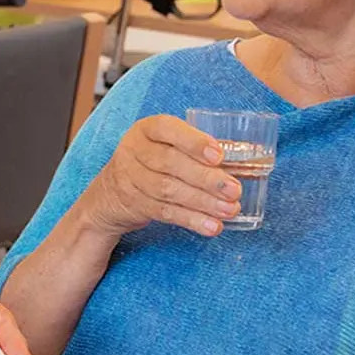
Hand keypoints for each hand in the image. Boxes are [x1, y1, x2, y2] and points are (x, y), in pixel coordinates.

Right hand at [81, 115, 241, 236]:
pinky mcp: (134, 203)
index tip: (219, 155)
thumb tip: (242, 157)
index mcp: (146, 129)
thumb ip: (195, 147)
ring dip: (203, 202)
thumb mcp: (165, 145)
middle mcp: (134, 150)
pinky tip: (211, 226)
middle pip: (170, 163)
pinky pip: (165, 212)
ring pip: (168, 190)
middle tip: (234, 189)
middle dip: (205, 178)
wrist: (112, 191)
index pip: (167, 129)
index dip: (193, 142)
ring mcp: (130, 178)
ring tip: (229, 210)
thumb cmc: (153, 161)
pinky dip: (191, 220)